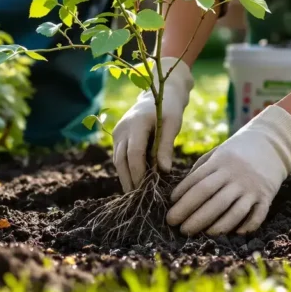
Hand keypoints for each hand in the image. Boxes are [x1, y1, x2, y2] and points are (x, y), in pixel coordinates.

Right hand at [113, 57, 193, 191]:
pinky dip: (127, 170)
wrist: (159, 91)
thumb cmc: (170, 108)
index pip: (134, 153)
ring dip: (126, 178)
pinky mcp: (118, 136)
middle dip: (130, 181)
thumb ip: (166, 146)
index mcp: (136, 123)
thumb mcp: (173, 124)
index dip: (139, 173)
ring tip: (137, 195)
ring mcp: (117, 132)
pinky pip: (120, 157)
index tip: (147, 189)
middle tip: (139, 200)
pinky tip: (136, 182)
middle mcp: (122, 128)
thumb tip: (164, 171)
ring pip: (118, 161)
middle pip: (121, 160)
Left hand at [167, 105, 290, 235]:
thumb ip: (200, 170)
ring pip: (233, 211)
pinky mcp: (267, 196)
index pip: (198, 182)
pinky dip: (246, 226)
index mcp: (221, 162)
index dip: (182, 196)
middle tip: (177, 227)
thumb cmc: (237, 151)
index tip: (171, 208)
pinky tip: (234, 233)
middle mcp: (236, 175)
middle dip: (193, 215)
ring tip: (200, 234)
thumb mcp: (217, 153)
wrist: (272, 143)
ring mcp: (252, 186)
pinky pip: (257, 215)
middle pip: (211, 198)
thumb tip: (181, 193)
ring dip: (216, 226)